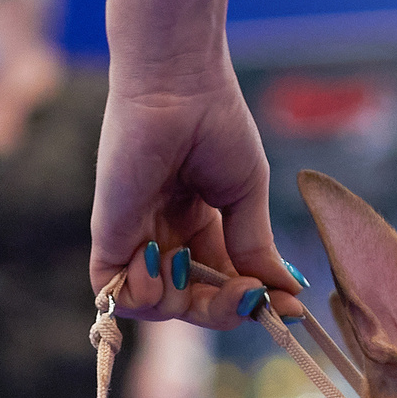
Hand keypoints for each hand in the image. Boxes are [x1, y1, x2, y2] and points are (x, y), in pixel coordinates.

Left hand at [90, 69, 302, 328]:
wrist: (179, 85)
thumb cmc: (215, 123)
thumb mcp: (246, 196)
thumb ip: (255, 247)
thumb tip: (285, 294)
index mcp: (200, 228)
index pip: (221, 287)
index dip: (249, 304)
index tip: (287, 307)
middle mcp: (166, 237)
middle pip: (190, 304)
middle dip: (222, 311)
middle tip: (250, 295)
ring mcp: (136, 237)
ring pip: (152, 307)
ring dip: (179, 302)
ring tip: (188, 263)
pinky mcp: (109, 233)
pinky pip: (113, 294)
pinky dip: (141, 294)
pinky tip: (159, 259)